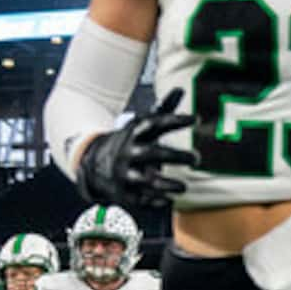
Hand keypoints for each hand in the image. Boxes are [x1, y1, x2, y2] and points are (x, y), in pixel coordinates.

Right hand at [77, 89, 198, 206]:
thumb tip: (180, 89)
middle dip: (176, 156)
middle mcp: (130, 151)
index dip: (176, 120)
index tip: (196, 119)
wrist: (94, 161)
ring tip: (183, 187)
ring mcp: (126, 172)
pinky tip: (168, 199)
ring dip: (167, 185)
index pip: (156, 123)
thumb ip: (163, 110)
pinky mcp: (124, 191)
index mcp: (136, 132)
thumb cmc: (130, 141)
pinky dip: (154, 200)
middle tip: (197, 158)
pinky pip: (140, 199)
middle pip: (154, 153)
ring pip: (147, 181)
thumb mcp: (143, 125)